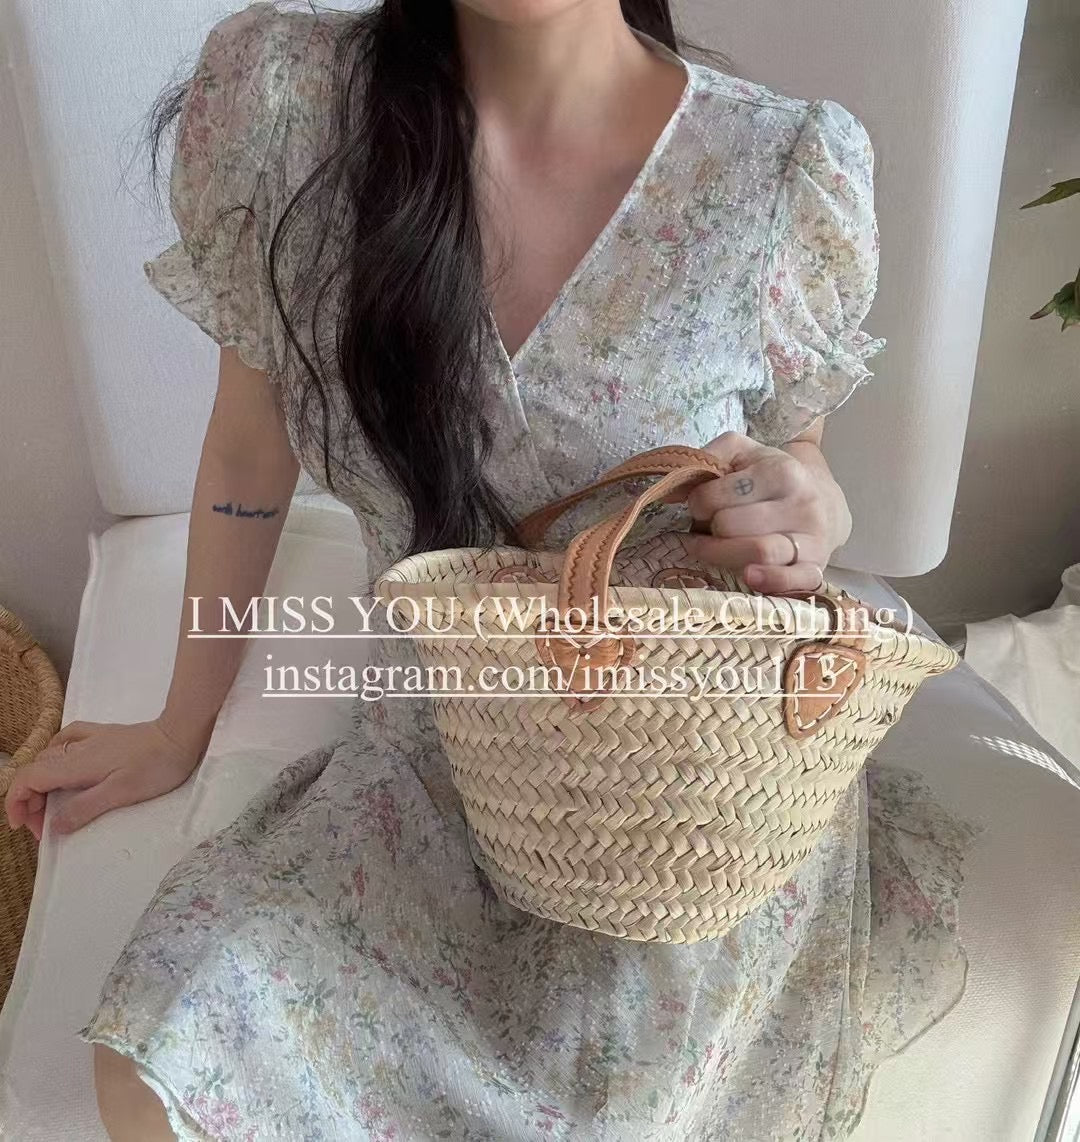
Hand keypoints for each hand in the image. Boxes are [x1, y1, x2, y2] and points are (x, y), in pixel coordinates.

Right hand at [4, 716, 207, 839]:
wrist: (181, 734)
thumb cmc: (154, 766)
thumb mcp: (120, 794)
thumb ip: (84, 808)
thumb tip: (53, 825)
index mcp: (75, 763)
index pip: (28, 778)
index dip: (16, 803)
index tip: (24, 827)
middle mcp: (75, 747)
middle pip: (35, 771)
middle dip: (29, 800)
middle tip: (44, 827)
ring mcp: (90, 738)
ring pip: (48, 757)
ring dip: (42, 782)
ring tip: (51, 805)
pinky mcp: (104, 735)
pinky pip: (66, 742)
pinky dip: (55, 758)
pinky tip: (64, 767)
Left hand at [671, 430, 851, 594]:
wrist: (822, 503)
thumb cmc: (770, 480)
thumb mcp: (742, 453)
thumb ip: (706, 458)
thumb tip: (671, 489)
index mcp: (781, 471)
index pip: (716, 495)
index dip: (698, 503)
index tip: (703, 504)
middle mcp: (802, 503)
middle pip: (730, 525)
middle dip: (708, 529)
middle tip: (709, 527)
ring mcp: (812, 537)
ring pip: (757, 551)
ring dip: (721, 554)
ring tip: (711, 549)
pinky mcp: (816, 567)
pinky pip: (793, 580)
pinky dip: (769, 581)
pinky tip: (749, 577)